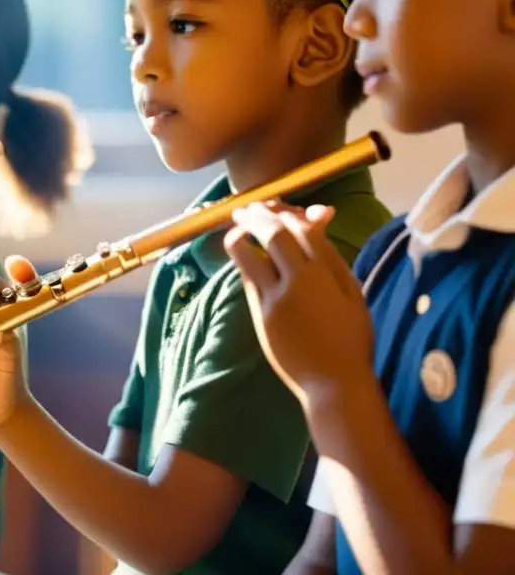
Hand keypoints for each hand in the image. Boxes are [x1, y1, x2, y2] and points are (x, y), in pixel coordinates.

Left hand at [222, 201, 374, 407]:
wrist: (334, 382)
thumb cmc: (351, 338)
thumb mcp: (351, 294)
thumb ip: (332, 259)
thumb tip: (315, 228)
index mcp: (326, 274)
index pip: (302, 229)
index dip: (292, 214)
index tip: (284, 209)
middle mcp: (297, 281)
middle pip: (271, 234)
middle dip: (259, 214)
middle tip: (250, 207)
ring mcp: (274, 298)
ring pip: (247, 254)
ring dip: (240, 233)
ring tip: (237, 224)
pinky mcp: (259, 314)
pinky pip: (248, 277)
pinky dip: (245, 259)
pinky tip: (245, 252)